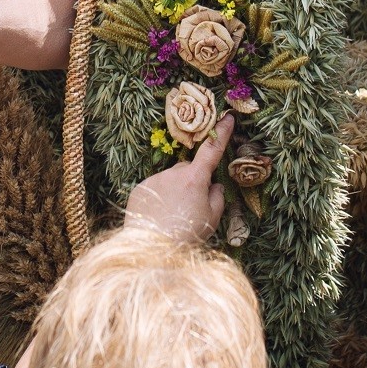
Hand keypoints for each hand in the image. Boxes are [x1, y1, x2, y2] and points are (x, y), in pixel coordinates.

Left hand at [124, 115, 235, 242]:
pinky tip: (159, 217)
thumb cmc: (187, 236)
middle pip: (188, 171)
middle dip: (193, 182)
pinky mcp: (139, 189)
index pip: (211, 151)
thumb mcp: (212, 219)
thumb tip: (213, 185)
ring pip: (170, 181)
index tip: (227, 117)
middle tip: (193, 207)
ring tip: (173, 217)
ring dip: (174, 192)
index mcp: (194, 179)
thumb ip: (217, 197)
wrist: (151, 251)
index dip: (221, 134)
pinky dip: (159, 198)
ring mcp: (154, 180)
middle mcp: (172, 174)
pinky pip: (155, 188)